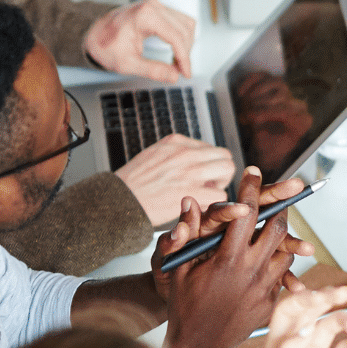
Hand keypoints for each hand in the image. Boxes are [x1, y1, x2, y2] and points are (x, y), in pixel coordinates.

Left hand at [84, 0, 194, 82]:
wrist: (92, 34)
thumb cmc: (104, 46)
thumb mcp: (127, 64)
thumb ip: (152, 70)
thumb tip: (174, 76)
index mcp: (145, 16)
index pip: (176, 37)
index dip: (184, 58)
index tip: (185, 74)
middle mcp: (153, 6)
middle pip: (184, 30)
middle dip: (185, 53)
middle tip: (179, 71)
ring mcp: (156, 5)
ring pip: (186, 25)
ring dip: (186, 44)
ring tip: (177, 62)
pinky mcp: (157, 9)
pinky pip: (180, 21)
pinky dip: (181, 37)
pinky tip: (175, 50)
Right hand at [115, 135, 235, 224]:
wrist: (119, 200)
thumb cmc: (133, 183)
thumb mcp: (154, 154)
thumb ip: (176, 153)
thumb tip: (196, 158)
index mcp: (177, 142)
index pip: (211, 148)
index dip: (210, 164)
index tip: (203, 175)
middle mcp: (186, 152)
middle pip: (225, 156)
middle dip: (220, 172)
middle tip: (209, 185)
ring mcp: (191, 171)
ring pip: (227, 170)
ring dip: (219, 184)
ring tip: (205, 195)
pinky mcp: (193, 192)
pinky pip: (219, 194)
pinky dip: (213, 202)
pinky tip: (199, 205)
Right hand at [156, 169, 311, 347]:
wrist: (198, 347)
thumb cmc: (183, 306)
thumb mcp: (179, 269)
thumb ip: (186, 234)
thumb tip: (190, 201)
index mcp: (228, 259)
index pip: (246, 213)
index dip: (251, 189)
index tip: (253, 171)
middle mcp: (252, 271)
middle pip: (276, 228)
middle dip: (278, 207)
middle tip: (277, 195)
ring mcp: (265, 289)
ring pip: (285, 253)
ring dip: (282, 237)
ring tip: (276, 226)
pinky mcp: (271, 303)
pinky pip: (283, 278)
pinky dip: (280, 265)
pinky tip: (274, 258)